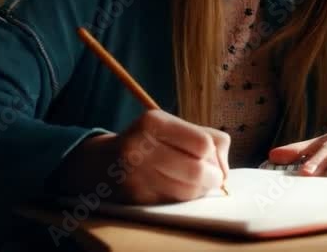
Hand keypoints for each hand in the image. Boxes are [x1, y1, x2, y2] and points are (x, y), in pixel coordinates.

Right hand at [52, 110, 229, 204]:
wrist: (102, 163)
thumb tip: (225, 167)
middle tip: (213, 177)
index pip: (203, 144)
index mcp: (153, 122)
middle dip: (213, 177)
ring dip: (200, 190)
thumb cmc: (149, 142)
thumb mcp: (172, 126)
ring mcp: (135, 175)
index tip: (213, 159)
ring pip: (188, 191)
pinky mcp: (134, 198)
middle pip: (197, 171)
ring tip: (196, 182)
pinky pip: (173, 203)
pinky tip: (177, 189)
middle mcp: (139, 148)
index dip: (215, 156)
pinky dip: (183, 199)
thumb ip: (208, 137)